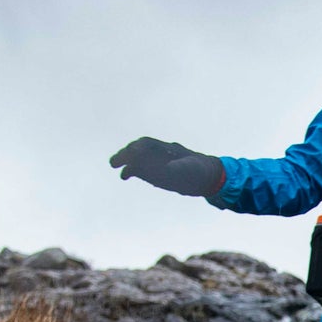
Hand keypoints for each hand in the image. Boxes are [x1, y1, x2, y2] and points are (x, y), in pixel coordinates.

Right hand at [109, 137, 225, 196]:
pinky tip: (125, 175)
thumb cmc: (199, 171)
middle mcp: (160, 153)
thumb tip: (171, 167)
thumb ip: (180, 168)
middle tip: (114, 161)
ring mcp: (158, 162)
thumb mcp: (191, 170)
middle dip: (126, 153)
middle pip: (139, 149)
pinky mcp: (157, 172)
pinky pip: (141, 168)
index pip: (148, 145)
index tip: (128, 152)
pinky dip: (132, 170)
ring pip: (138, 158)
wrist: (207, 176)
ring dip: (126, 160)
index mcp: (168, 150)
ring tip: (114, 165)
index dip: (137, 148)